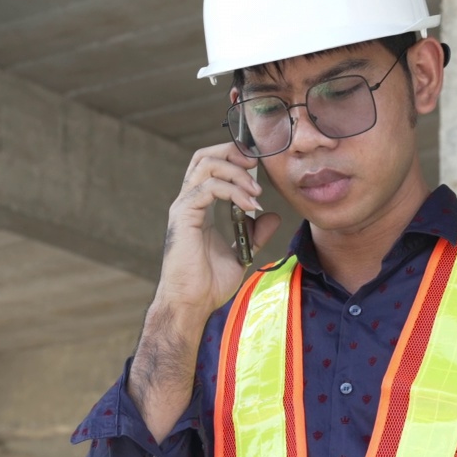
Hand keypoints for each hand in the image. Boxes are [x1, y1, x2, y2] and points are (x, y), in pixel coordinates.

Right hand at [155, 143, 282, 318]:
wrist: (192, 303)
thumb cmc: (209, 283)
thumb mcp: (241, 253)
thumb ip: (254, 233)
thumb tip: (272, 216)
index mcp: (200, 207)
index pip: (212, 167)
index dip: (234, 160)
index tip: (259, 171)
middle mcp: (189, 202)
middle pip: (204, 156)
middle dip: (232, 153)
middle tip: (257, 165)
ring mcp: (184, 206)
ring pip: (206, 165)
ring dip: (237, 173)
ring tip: (256, 192)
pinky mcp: (183, 215)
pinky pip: (208, 188)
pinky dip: (233, 191)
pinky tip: (250, 205)